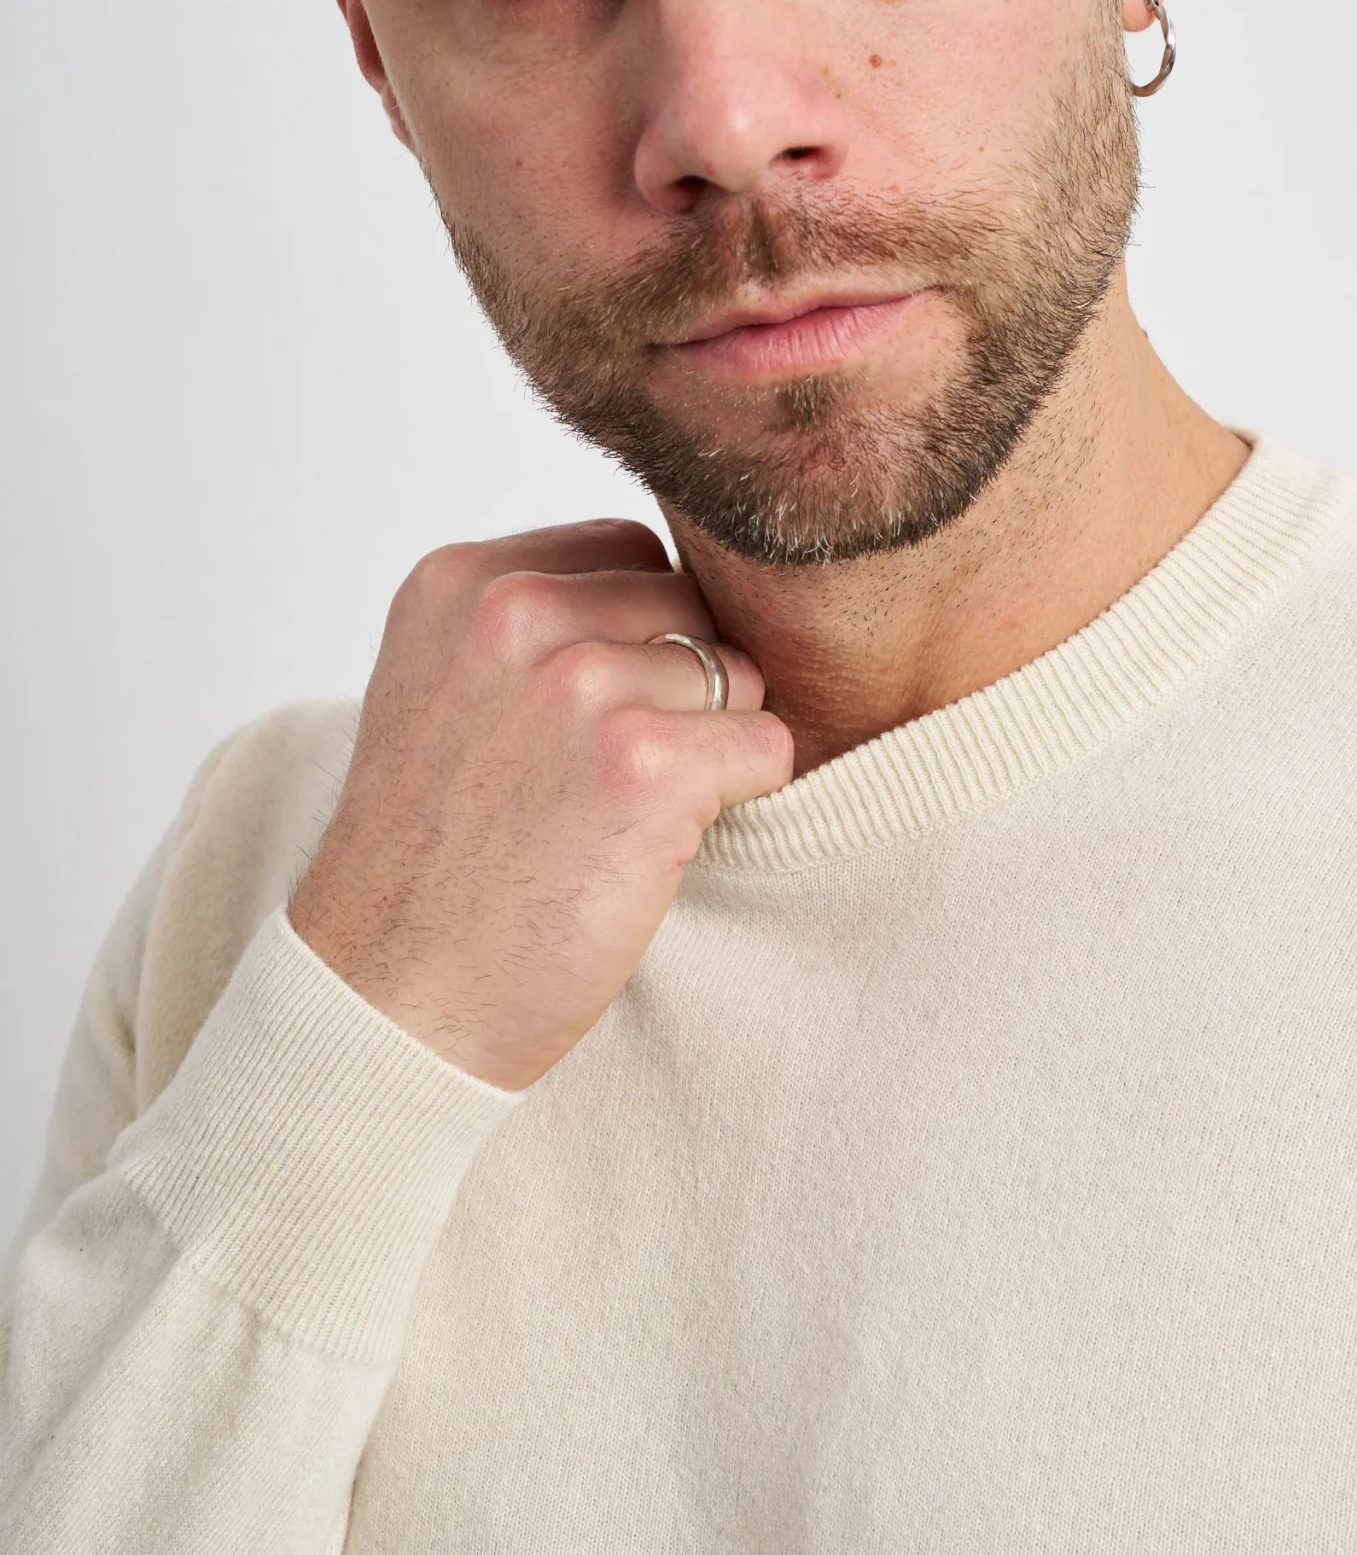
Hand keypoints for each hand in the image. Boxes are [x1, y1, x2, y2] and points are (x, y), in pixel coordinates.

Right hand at [287, 520, 790, 1087]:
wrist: (389, 1001)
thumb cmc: (429, 867)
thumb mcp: (441, 693)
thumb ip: (531, 625)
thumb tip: (669, 582)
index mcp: (460, 583)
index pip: (629, 553)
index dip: (639, 640)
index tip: (584, 726)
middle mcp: (515, 613)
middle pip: (691, 604)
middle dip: (680, 689)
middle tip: (604, 783)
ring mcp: (581, 686)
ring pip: (737, 675)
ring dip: (709, 749)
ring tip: (618, 820)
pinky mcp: (646, 767)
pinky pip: (769, 745)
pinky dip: (742, 800)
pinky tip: (659, 847)